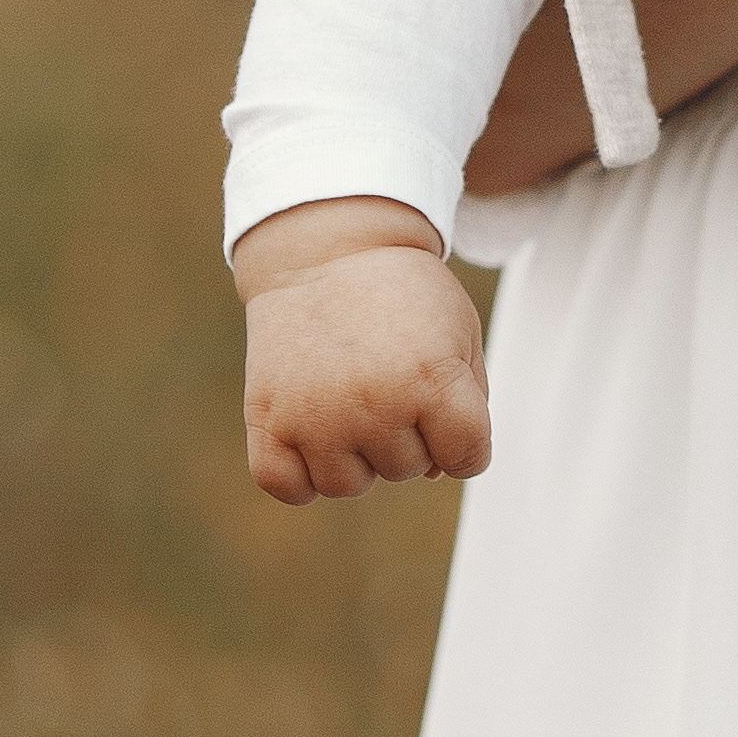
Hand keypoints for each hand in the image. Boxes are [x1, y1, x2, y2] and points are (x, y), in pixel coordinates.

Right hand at [234, 201, 492, 501]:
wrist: (325, 249)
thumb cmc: (401, 292)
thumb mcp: (460, 329)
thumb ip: (470, 402)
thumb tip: (435, 471)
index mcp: (431, 381)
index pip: (468, 458)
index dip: (464, 437)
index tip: (445, 403)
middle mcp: (374, 406)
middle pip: (409, 470)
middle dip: (408, 431)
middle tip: (386, 372)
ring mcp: (315, 418)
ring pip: (350, 484)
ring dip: (356, 453)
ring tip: (350, 394)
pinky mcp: (267, 420)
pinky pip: (288, 486)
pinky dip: (301, 474)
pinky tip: (312, 432)